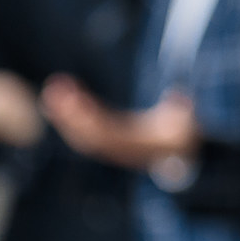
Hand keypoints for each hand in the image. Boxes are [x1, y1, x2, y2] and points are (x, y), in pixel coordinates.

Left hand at [40, 76, 197, 170]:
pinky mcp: (103, 137)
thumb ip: (183, 110)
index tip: (74, 99)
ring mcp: (108, 145)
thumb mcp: (187, 124)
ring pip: (80, 132)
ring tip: (52, 88)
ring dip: (63, 112)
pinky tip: (57, 92)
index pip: (105, 133)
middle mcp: (116, 148)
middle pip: (87, 134)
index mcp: (133, 145)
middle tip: (53, 90)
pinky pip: (81, 128)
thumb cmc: (181, 135)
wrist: (177, 152)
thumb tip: (180, 96)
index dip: (88, 117)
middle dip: (69, 113)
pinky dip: (67, 113)